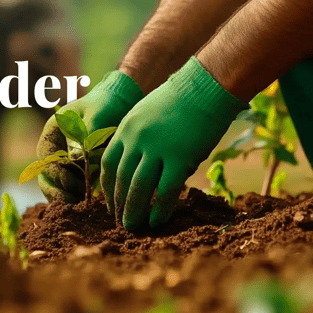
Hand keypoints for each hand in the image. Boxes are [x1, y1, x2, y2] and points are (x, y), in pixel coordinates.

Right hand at [36, 71, 143, 202]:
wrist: (121, 104)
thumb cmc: (106, 104)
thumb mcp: (96, 114)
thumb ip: (86, 134)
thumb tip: (74, 159)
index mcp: (52, 133)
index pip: (45, 158)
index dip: (55, 173)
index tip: (71, 183)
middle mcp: (55, 150)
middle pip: (46, 177)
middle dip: (57, 192)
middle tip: (75, 202)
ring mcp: (66, 163)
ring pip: (58, 187)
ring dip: (68, 198)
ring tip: (85, 206)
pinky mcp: (80, 172)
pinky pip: (75, 190)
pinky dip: (82, 197)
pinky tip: (96, 203)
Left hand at [101, 57, 246, 229]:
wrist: (204, 86)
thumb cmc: (179, 100)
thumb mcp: (146, 114)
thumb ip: (137, 138)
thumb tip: (138, 166)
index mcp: (126, 129)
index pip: (109, 165)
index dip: (108, 188)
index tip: (111, 203)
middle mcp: (136, 139)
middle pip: (121, 179)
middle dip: (118, 204)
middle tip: (121, 221)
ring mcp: (157, 148)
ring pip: (139, 188)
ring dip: (134, 211)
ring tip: (133, 226)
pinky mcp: (180, 157)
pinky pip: (165, 191)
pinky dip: (159, 209)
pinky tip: (157, 221)